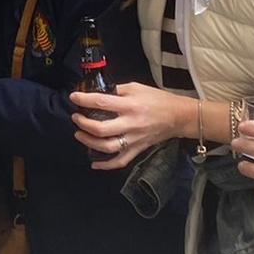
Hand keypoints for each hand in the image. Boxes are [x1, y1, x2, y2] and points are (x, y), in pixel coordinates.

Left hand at [71, 82, 199, 169]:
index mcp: (131, 105)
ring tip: (79, 134)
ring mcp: (134, 139)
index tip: (74, 97)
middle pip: (101, 129)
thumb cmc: (158, 99)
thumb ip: (117, 90)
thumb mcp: (137, 88)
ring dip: (89, 142)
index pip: (102, 102)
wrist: (179, 117)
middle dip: (83, 124)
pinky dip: (106, 165)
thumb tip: (97, 92)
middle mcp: (131, 124)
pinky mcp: (138, 149)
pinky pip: (120, 161)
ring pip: (108, 147)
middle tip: (76, 118)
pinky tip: (94, 163)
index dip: (84, 100)